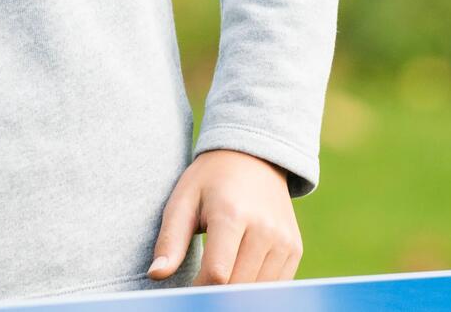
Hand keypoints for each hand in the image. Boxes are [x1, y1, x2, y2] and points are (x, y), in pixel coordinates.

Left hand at [146, 149, 302, 285]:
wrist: (255, 159)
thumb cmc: (210, 181)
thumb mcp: (183, 201)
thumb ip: (170, 240)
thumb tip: (155, 274)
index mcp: (232, 214)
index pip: (216, 273)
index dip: (197, 288)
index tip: (187, 285)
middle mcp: (264, 229)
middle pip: (236, 286)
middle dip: (215, 292)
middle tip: (201, 282)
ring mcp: (284, 240)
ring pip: (257, 291)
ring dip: (235, 292)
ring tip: (220, 274)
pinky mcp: (295, 249)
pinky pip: (274, 286)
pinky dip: (254, 288)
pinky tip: (241, 271)